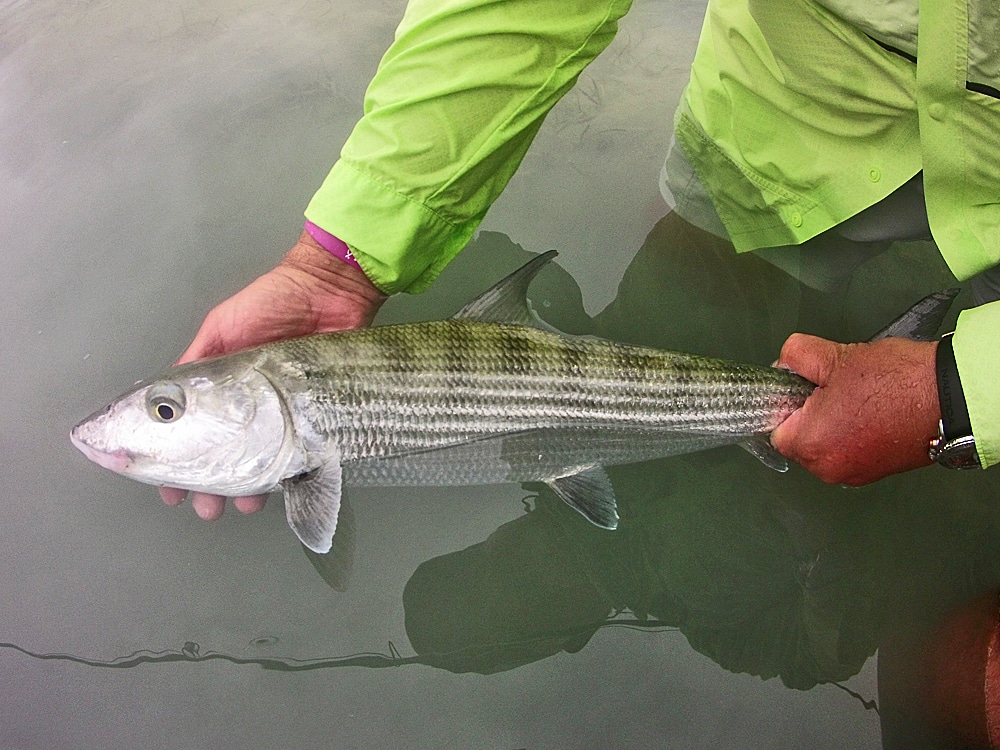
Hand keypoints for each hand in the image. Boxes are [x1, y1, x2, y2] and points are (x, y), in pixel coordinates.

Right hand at [159, 229, 386, 519]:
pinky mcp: (314, 413)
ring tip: (239, 504)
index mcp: (222, 386)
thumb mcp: (223, 326)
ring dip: (246, 486)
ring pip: (261, 459)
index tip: (165, 484)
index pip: (193, 429)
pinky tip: (279, 487)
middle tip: (202, 505)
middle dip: (210, 483)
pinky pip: (298, 449)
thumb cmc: (273, 302)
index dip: (177, 458)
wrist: (329, 291)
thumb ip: (199, 359)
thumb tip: (168, 394)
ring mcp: (284, 411)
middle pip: (226, 453)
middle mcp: (251, 405)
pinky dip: (288, 472)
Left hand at [770, 334, 939, 485]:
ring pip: (823, 445)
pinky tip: (868, 410)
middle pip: (798, 439)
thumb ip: (796, 356)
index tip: (798, 388)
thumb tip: (784, 362)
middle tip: (832, 388)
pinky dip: (851, 433)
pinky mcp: (874, 471)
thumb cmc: (898, 382)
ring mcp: (853, 473)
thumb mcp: (835, 356)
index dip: (785, 404)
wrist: (950, 396)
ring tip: (855, 398)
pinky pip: (847, 451)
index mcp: (812, 444)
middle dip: (808, 413)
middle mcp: (829, 467)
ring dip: (831, 422)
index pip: (775, 428)